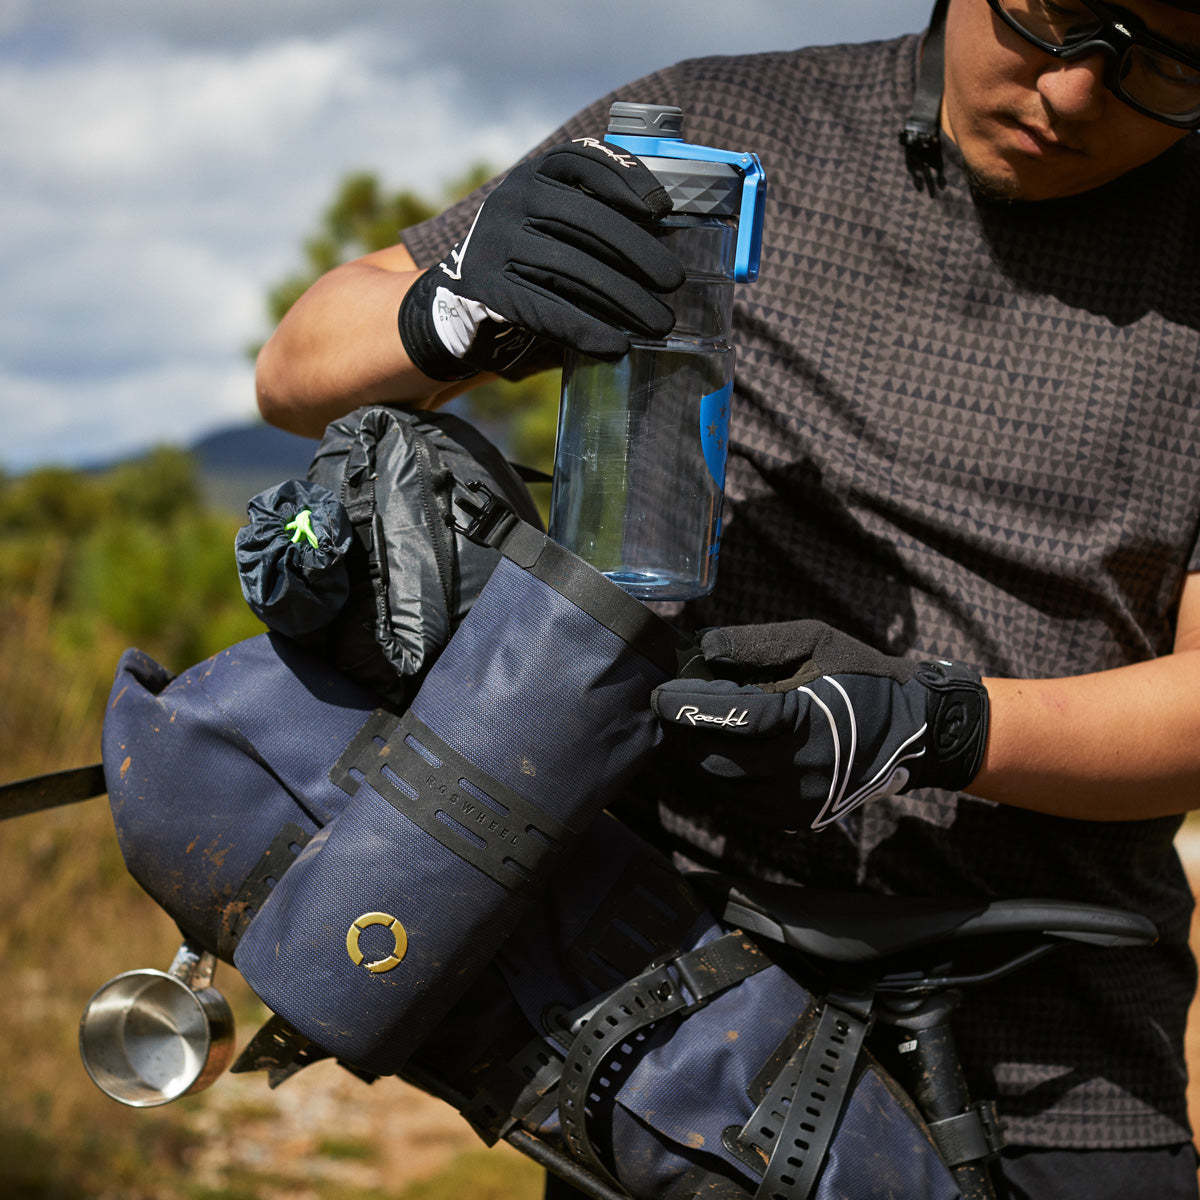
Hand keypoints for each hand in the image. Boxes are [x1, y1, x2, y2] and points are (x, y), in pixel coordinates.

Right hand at [397, 138, 684, 380]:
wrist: (455, 305)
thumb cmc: (525, 266)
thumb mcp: (550, 227)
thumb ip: (594, 222)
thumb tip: (669, 239)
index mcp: (531, 176)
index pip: (583, 161)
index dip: (627, 180)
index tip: (663, 210)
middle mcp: (509, 202)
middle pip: (586, 219)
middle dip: (639, 253)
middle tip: (675, 282)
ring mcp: (494, 245)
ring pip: (573, 269)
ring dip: (624, 300)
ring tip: (661, 324)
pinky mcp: (486, 291)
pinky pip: (547, 310)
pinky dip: (586, 330)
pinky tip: (617, 346)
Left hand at [651, 621, 988, 829]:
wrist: (914, 733)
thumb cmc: (859, 678)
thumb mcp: (815, 641)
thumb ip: (757, 643)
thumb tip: (701, 648)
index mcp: (804, 721)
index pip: (730, 717)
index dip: (688, 705)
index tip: (659, 694)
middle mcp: (797, 771)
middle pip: (713, 758)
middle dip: (686, 732)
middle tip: (675, 707)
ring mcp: (796, 803)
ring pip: (720, 784)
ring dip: (701, 754)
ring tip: (700, 726)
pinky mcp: (796, 821)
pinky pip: (739, 802)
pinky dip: (724, 776)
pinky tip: (729, 749)